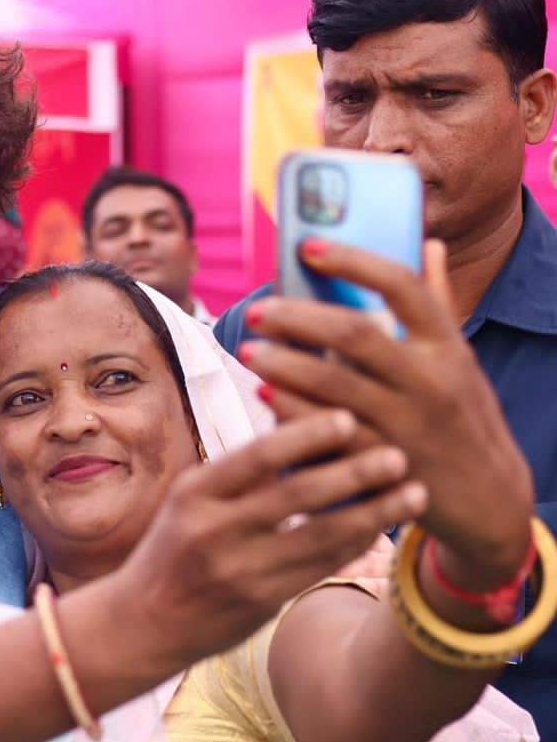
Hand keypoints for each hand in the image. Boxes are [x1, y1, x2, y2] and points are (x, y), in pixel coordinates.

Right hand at [117, 409, 424, 670]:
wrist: (146, 622)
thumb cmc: (175, 547)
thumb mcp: (189, 501)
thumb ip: (240, 472)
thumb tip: (297, 419)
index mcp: (194, 492)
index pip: (257, 455)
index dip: (306, 434)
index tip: (348, 416)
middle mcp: (214, 529)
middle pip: (298, 494)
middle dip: (354, 471)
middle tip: (398, 452)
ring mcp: (240, 569)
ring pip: (322, 535)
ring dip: (375, 512)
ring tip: (415, 491)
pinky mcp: (262, 601)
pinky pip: (322, 566)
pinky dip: (358, 543)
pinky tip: (385, 526)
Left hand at [239, 238, 533, 588]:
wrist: (490, 498)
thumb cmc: (463, 414)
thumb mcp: (461, 359)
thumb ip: (438, 302)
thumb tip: (427, 243)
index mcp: (447, 345)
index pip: (403, 287)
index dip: (353, 261)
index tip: (308, 245)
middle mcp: (430, 379)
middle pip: (354, 334)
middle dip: (298, 317)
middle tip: (257, 310)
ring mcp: (407, 423)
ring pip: (335, 384)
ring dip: (285, 364)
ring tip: (250, 349)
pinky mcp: (384, 463)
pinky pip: (329, 433)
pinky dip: (293, 412)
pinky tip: (265, 395)